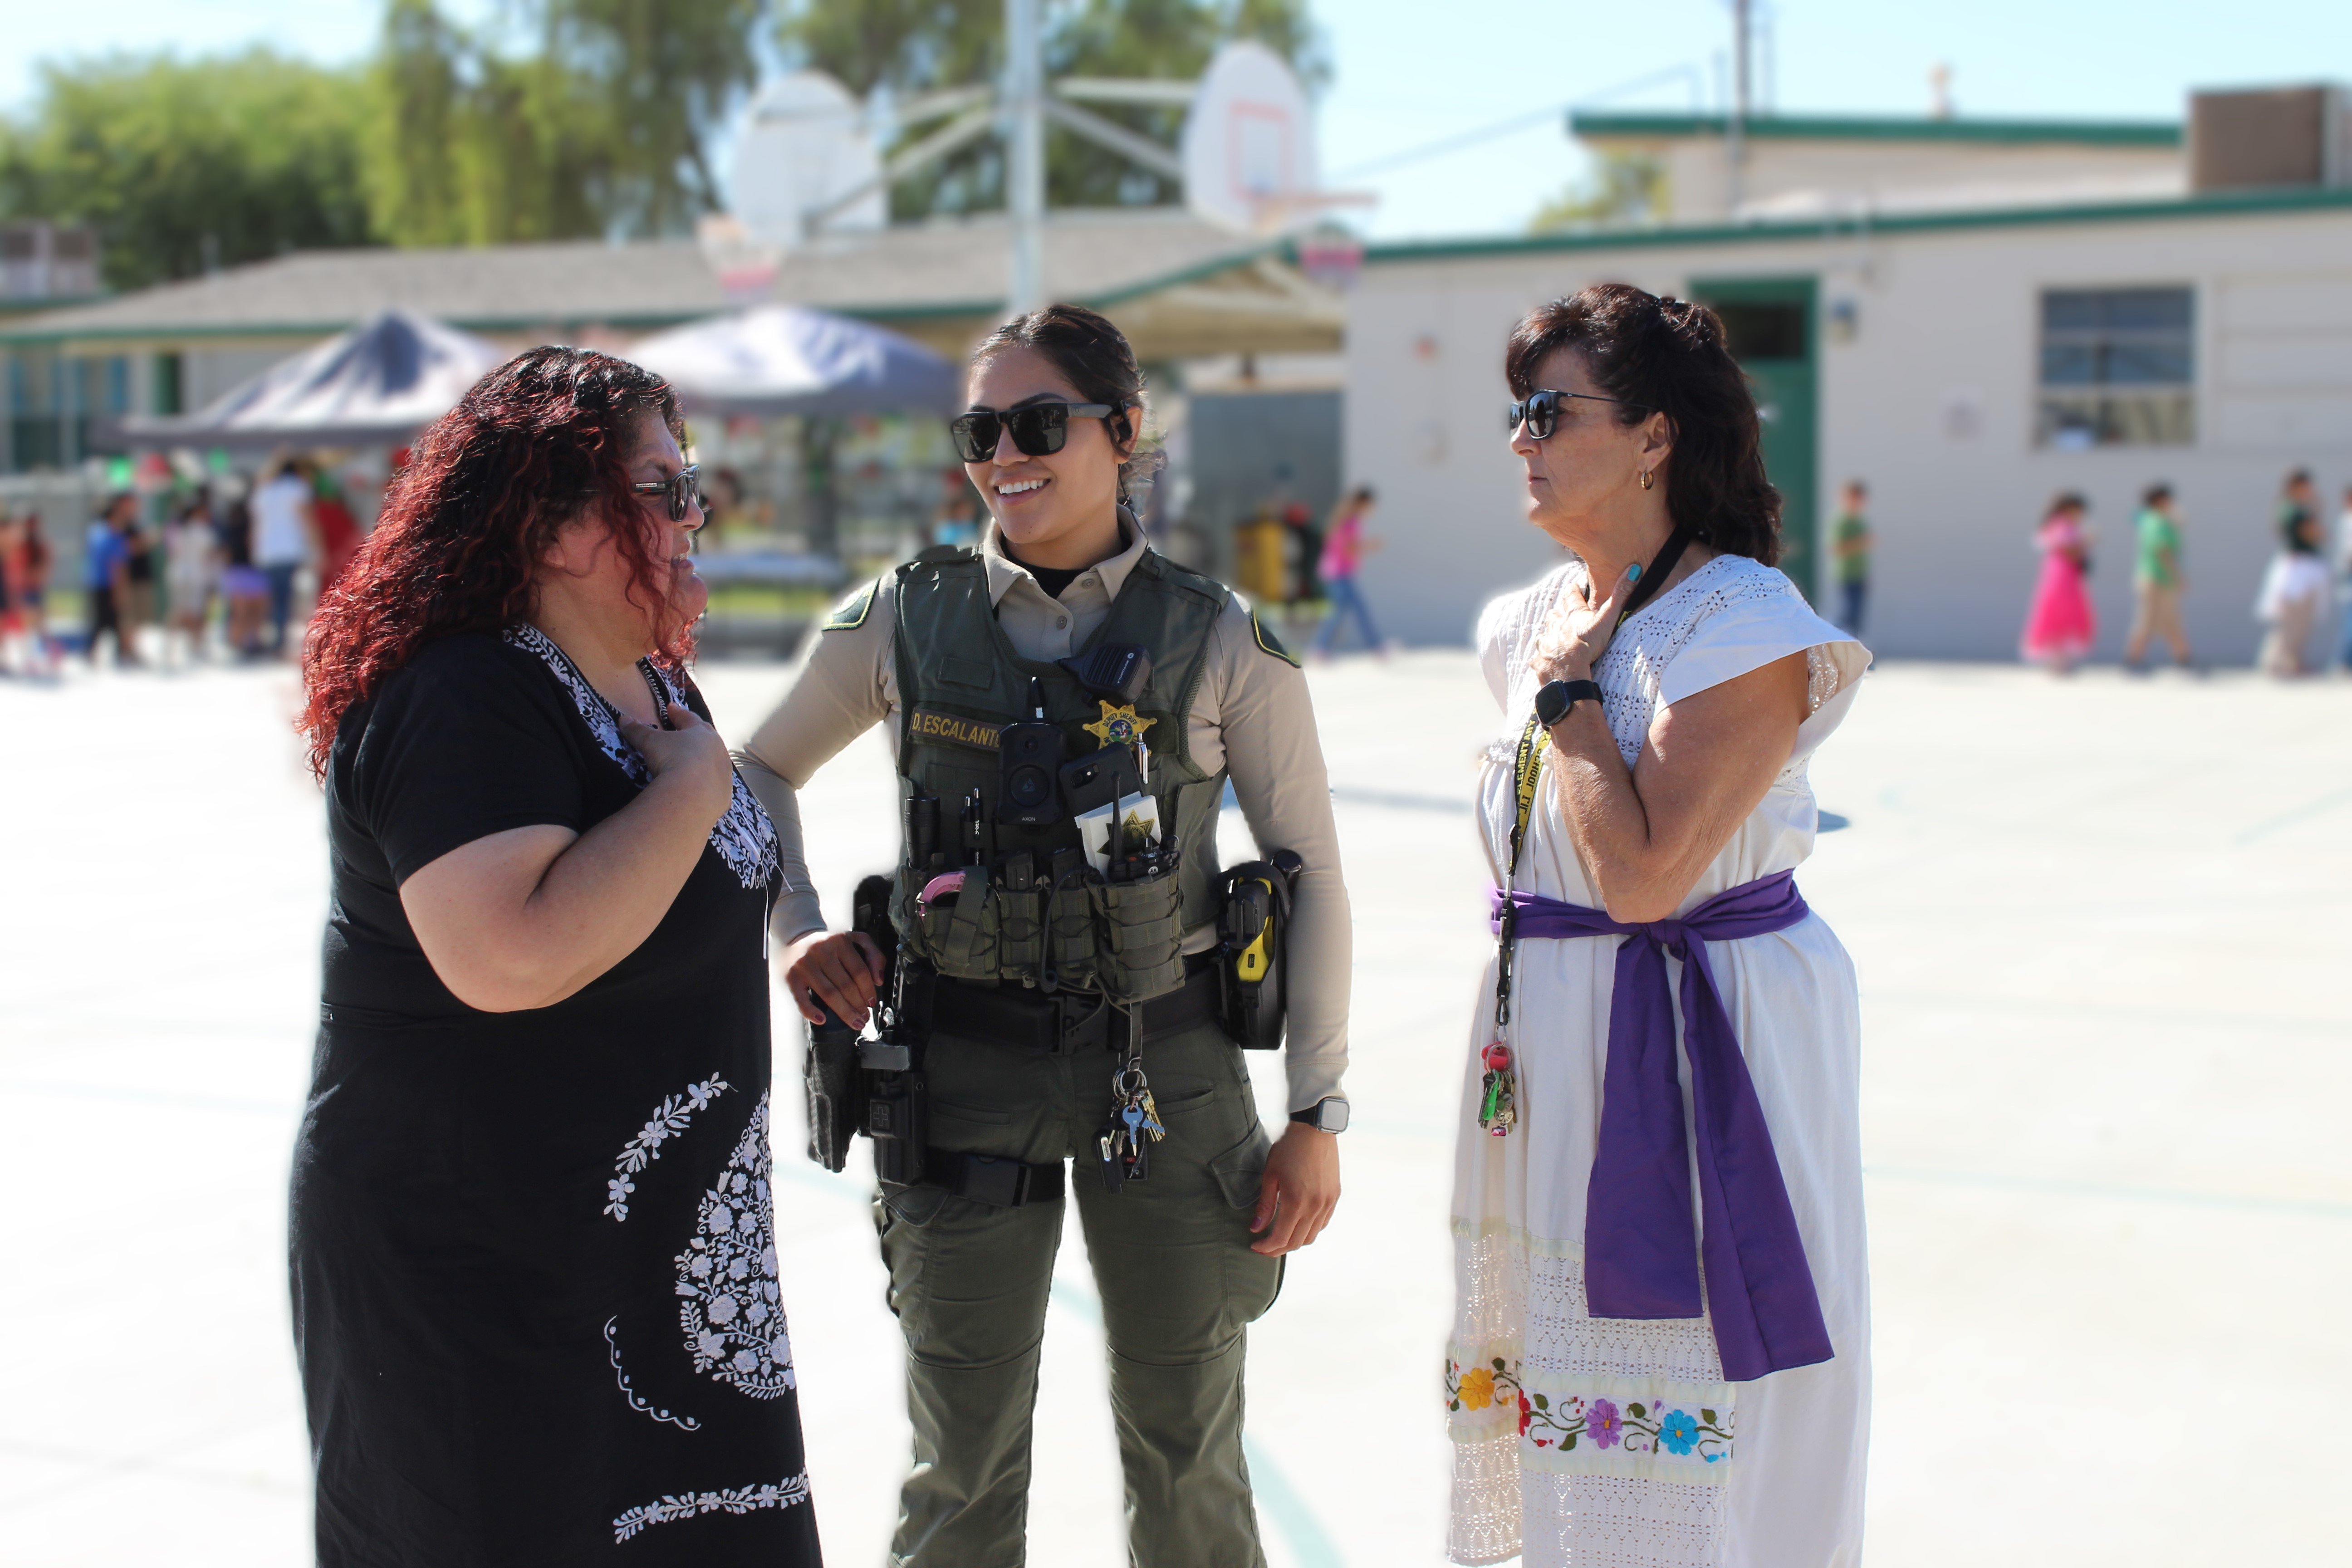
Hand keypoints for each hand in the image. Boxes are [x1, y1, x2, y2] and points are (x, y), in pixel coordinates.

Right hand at [619, 705, 732, 822]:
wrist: (691, 796)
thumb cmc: (672, 759)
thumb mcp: (650, 742)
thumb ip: (638, 731)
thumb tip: (624, 719)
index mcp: (702, 732)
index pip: (688, 718)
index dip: (678, 713)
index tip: (671, 708)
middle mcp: (717, 750)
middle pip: (707, 738)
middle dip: (696, 734)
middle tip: (686, 732)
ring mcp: (724, 772)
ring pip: (715, 761)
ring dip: (705, 758)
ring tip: (695, 759)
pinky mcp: (724, 793)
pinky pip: (716, 784)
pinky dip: (707, 782)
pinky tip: (701, 785)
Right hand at [780, 929, 886, 1026]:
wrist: (796, 937)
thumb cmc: (828, 943)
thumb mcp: (853, 939)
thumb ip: (872, 953)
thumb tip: (879, 980)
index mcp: (839, 941)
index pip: (859, 971)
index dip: (868, 990)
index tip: (872, 1003)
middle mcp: (821, 951)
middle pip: (846, 985)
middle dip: (858, 1005)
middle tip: (864, 1017)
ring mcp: (805, 964)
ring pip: (829, 993)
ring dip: (844, 1012)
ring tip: (854, 1021)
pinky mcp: (791, 977)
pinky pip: (801, 998)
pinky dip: (811, 1011)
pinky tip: (821, 1019)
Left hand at [1250, 1122, 1340, 1255]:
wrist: (1315, 1130)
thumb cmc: (1288, 1149)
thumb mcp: (1270, 1176)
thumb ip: (1265, 1206)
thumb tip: (1256, 1229)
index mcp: (1296, 1202)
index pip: (1281, 1238)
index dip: (1266, 1247)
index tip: (1255, 1245)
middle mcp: (1315, 1207)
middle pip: (1297, 1242)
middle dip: (1278, 1249)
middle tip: (1264, 1246)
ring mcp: (1328, 1203)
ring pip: (1311, 1236)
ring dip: (1294, 1241)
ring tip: (1280, 1237)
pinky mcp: (1335, 1197)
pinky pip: (1322, 1223)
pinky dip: (1309, 1230)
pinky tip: (1298, 1224)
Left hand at [1528, 562, 1638, 687]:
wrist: (1568, 673)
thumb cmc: (1588, 645)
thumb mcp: (1607, 619)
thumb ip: (1620, 596)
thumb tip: (1633, 570)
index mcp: (1572, 615)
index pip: (1571, 596)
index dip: (1572, 590)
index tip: (1573, 585)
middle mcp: (1556, 625)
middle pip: (1554, 614)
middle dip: (1558, 612)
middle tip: (1562, 612)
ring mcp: (1546, 643)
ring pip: (1545, 633)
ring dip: (1550, 633)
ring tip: (1554, 635)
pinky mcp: (1540, 660)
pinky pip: (1539, 656)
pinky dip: (1544, 656)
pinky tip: (1547, 659)